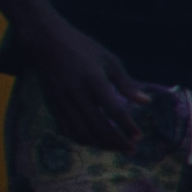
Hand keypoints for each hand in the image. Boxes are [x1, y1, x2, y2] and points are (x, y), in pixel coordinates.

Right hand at [16, 24, 140, 149]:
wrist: (45, 42)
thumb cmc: (82, 48)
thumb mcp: (108, 60)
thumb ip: (126, 83)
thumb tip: (146, 102)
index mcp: (93, 80)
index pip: (113, 110)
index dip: (127, 126)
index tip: (139, 136)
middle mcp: (76, 93)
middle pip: (98, 127)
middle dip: (117, 142)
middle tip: (132, 149)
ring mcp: (62, 101)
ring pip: (82, 132)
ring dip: (101, 145)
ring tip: (117, 147)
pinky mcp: (53, 105)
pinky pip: (67, 130)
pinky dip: (83, 139)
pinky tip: (97, 141)